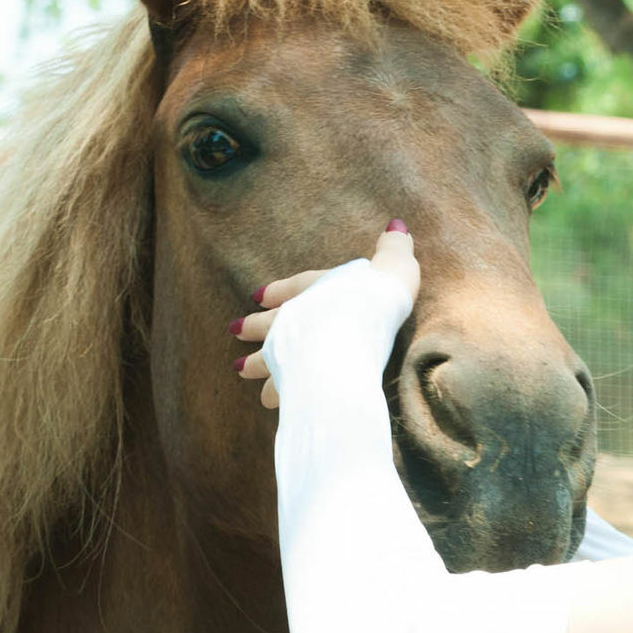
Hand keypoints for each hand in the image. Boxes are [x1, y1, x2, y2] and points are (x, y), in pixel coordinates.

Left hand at [235, 221, 419, 407]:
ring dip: (255, 364)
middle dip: (254, 326)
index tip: (259, 296)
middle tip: (234, 330)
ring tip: (239, 369)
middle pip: (271, 323)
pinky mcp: (292, 382)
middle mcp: (296, 319)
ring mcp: (290, 352)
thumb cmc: (376, 298)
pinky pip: (280, 392)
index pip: (294, 287)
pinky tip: (271, 405)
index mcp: (316, 289)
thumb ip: (393, 250)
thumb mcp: (393, 267)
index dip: (279, 292)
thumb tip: (397, 226)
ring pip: (267, 359)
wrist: (357, 333)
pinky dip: (275, 397)